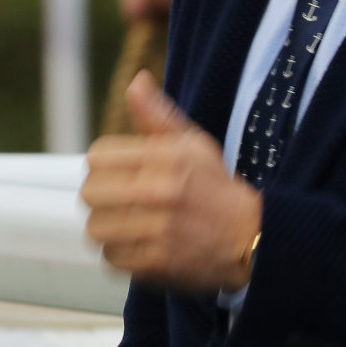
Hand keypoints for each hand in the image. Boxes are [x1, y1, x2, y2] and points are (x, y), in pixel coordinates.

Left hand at [81, 71, 261, 290]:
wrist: (255, 239)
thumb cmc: (216, 188)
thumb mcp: (194, 145)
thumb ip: (157, 116)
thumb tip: (136, 81)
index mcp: (165, 159)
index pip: (96, 158)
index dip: (102, 167)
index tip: (118, 175)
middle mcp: (160, 192)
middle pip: (90, 194)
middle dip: (100, 199)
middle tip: (119, 203)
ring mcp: (160, 231)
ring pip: (96, 229)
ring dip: (107, 230)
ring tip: (127, 226)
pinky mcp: (160, 264)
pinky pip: (112, 259)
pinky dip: (120, 256)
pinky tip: (138, 247)